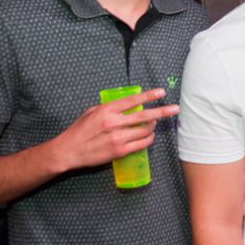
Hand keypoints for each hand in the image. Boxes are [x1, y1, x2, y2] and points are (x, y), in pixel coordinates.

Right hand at [50, 88, 178, 172]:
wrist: (68, 151)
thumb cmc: (79, 131)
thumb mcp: (91, 112)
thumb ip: (109, 108)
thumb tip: (125, 104)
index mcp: (106, 110)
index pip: (132, 101)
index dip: (148, 96)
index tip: (161, 92)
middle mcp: (114, 123)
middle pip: (144, 116)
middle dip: (162, 112)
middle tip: (175, 109)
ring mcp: (117, 138)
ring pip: (145, 131)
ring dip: (153, 127)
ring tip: (154, 124)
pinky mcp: (119, 151)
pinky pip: (141, 145)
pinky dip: (148, 139)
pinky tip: (149, 136)